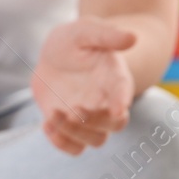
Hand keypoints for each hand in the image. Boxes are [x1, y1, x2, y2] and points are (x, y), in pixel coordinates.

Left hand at [31, 18, 137, 154]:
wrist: (56, 56)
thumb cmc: (76, 40)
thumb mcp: (86, 31)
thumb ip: (107, 34)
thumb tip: (132, 37)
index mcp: (115, 78)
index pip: (124, 93)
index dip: (122, 102)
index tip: (118, 109)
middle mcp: (107, 102)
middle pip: (115, 125)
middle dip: (96, 122)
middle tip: (75, 109)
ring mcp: (90, 117)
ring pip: (96, 140)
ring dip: (76, 134)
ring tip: (54, 114)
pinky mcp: (70, 126)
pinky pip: (74, 147)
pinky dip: (61, 143)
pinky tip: (46, 124)